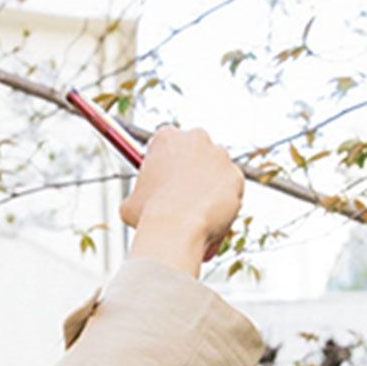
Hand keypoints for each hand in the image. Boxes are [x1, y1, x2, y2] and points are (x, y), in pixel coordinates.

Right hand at [120, 127, 243, 272]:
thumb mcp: (130, 202)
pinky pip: (230, 189)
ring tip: (195, 212)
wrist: (176, 229)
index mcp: (166, 137)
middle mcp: (196, 138)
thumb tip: (137, 202)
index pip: (168, 143)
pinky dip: (223, 202)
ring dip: (208, 185)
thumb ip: (139, 194)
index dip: (166, 162)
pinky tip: (210, 218)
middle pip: (196, 151)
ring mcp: (219, 155)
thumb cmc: (149, 215)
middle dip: (192, 168)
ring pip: (215, 170)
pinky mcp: (236, 175)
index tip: (165, 178)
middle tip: (183, 192)